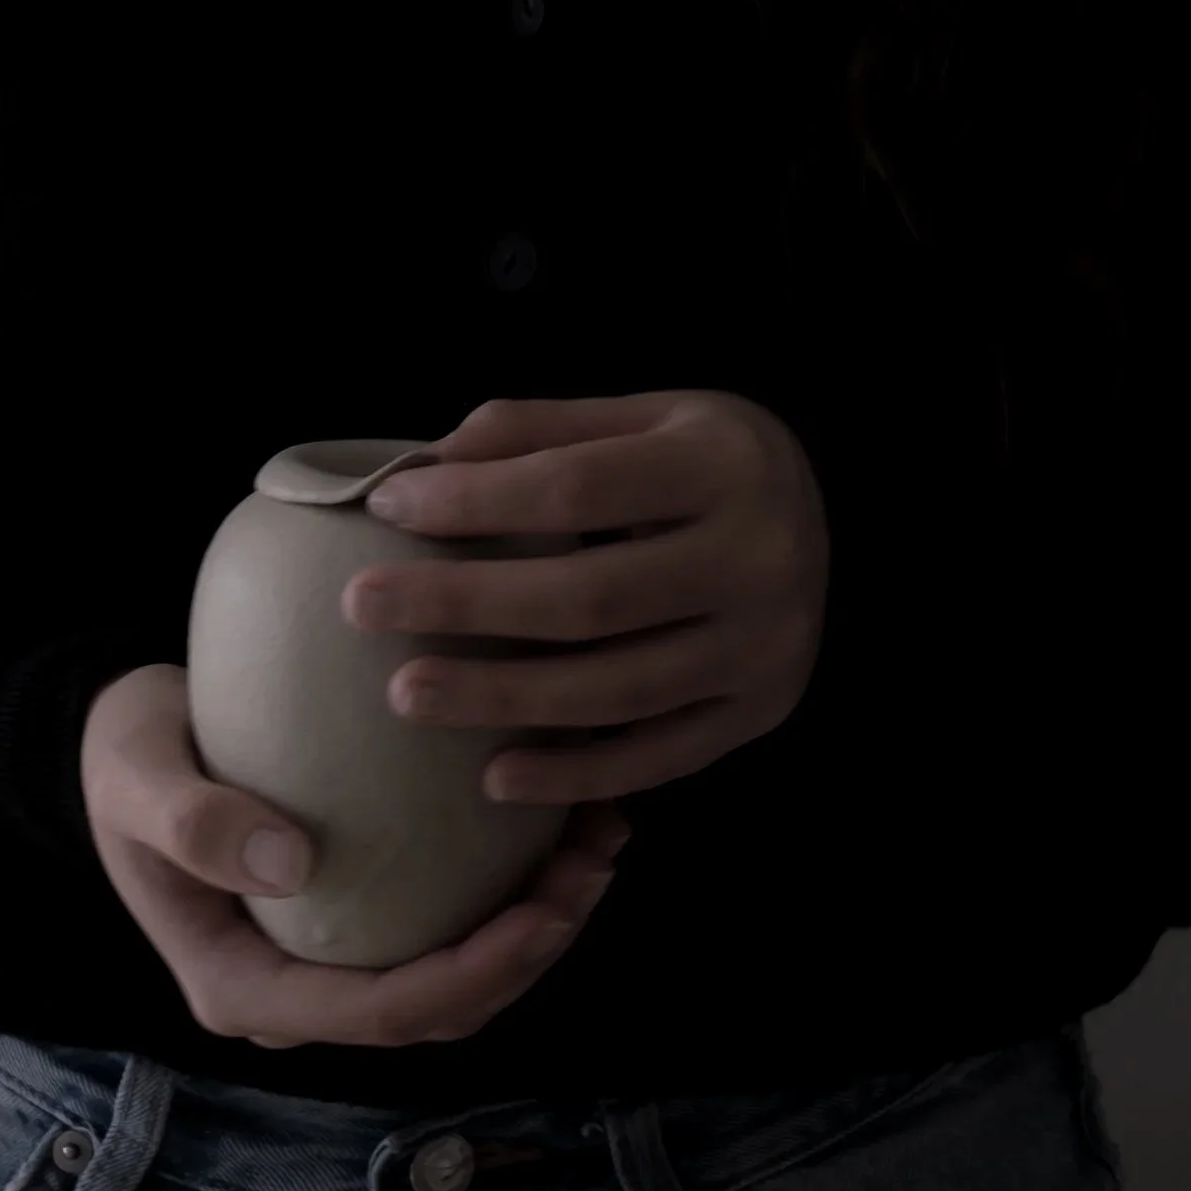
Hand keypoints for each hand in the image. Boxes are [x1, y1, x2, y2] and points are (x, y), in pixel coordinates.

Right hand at [80, 663, 630, 1049]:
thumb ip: (194, 821)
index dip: (473, 976)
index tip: (542, 912)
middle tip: (593, 862)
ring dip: (538, 922)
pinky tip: (559, 818)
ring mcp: (330, 962)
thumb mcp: (136, 777)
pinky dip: (512, 887)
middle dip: (530, 951)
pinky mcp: (359, 919)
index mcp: (243, 989)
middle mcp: (296, 995)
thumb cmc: (125, 755)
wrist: (120, 740)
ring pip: (458, 978)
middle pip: (439, 1010)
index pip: (381, 1012)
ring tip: (598, 838)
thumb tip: (291, 866)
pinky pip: (449, 925)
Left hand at [341, 391, 831, 804]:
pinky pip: (658, 756)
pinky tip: (496, 777)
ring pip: (617, 689)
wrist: (826, 509)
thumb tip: (426, 460)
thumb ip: (541, 430)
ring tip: (406, 695)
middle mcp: (758, 560)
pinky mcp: (759, 712)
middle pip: (589, 597)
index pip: (576, 489)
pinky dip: (576, 774)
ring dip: (503, 700)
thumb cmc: (702, 457)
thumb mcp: (642, 413)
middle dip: (466, 604)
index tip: (388, 507)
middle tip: (364, 607)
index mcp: (723, 466)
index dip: (476, 501)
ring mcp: (766, 647)